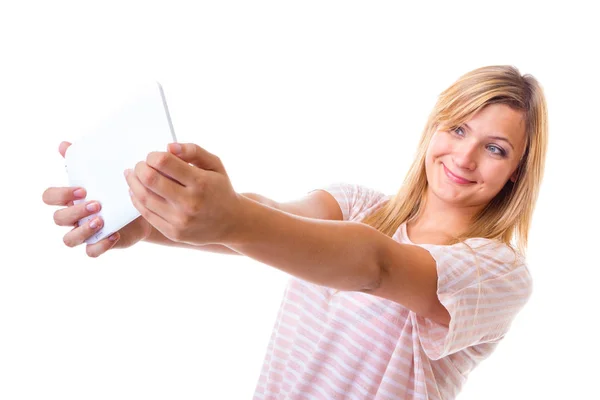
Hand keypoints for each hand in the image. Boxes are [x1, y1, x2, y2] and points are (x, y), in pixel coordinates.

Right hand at [43, 141, 151, 256]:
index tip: (82, 189)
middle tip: (96, 204)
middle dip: (75, 211)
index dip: (60, 195)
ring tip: (101, 220)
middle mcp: (72, 217)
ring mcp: (84, 232)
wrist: (140, 207)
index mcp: (69, 199)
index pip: (49, 197)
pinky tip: (114, 234)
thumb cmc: (113, 190)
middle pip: (58, 218)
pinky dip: (100, 245)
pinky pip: (91, 252)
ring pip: (69, 239)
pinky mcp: (98, 244)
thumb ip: (81, 162)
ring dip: (83, 230)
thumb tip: (63, 145)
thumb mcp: (101, 175)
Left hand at [124, 142, 241, 245]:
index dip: (152, 156)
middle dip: (139, 168)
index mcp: (200, 182)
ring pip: (144, 198)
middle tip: (139, 165)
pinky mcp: (174, 233)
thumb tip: (169, 147)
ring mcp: (180, 220)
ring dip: (134, 183)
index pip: (164, 163)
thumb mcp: (215, 165)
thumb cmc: (220, 189)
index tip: (153, 156)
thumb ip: (194, 151)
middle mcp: (190, 203)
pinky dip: (137, 200)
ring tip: (132, 175)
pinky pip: (147, 214)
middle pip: (150, 180)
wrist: (232, 223)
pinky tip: (137, 191)